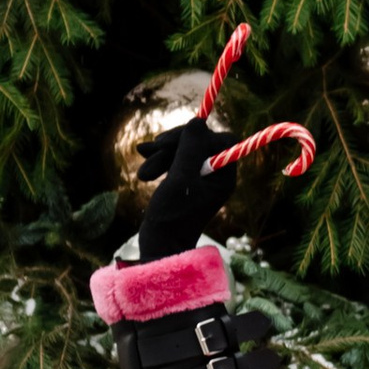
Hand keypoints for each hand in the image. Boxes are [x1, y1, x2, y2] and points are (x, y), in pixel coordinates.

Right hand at [135, 107, 227, 264]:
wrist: (159, 247)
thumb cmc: (171, 218)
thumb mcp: (180, 180)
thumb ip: (190, 150)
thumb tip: (198, 121)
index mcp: (225, 175)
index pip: (219, 139)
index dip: (196, 135)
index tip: (170, 143)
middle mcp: (217, 174)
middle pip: (200, 141)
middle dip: (172, 145)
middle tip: (147, 152)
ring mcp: (202, 177)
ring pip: (184, 149)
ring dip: (161, 155)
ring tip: (143, 174)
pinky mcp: (187, 180)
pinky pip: (176, 159)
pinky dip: (160, 161)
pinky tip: (145, 171)